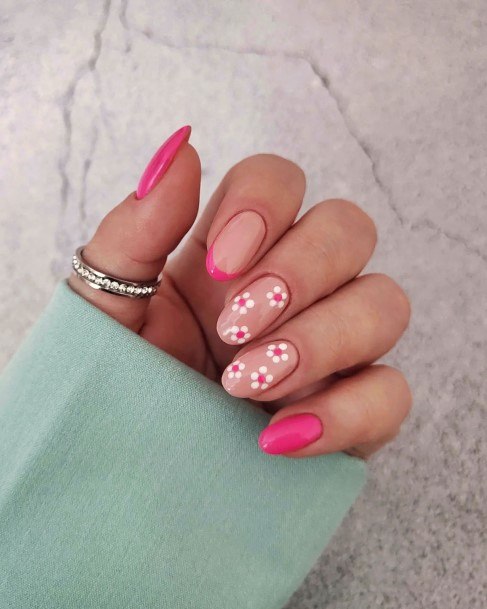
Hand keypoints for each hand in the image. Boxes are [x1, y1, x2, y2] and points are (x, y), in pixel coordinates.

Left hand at [69, 126, 410, 458]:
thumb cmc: (116, 380)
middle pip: (350, 228)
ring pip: (386, 304)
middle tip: (237, 327)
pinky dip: (346, 413)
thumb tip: (179, 146)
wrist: (124, 467)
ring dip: (321, 339)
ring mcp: (331, 347)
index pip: (280, 179)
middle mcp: (293, 287)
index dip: (263, 205)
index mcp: (232, 251)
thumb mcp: (107, 304)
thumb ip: (137, 228)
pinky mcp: (352, 411)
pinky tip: (279, 436)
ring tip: (246, 385)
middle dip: (300, 272)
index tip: (220, 264)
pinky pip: (392, 394)